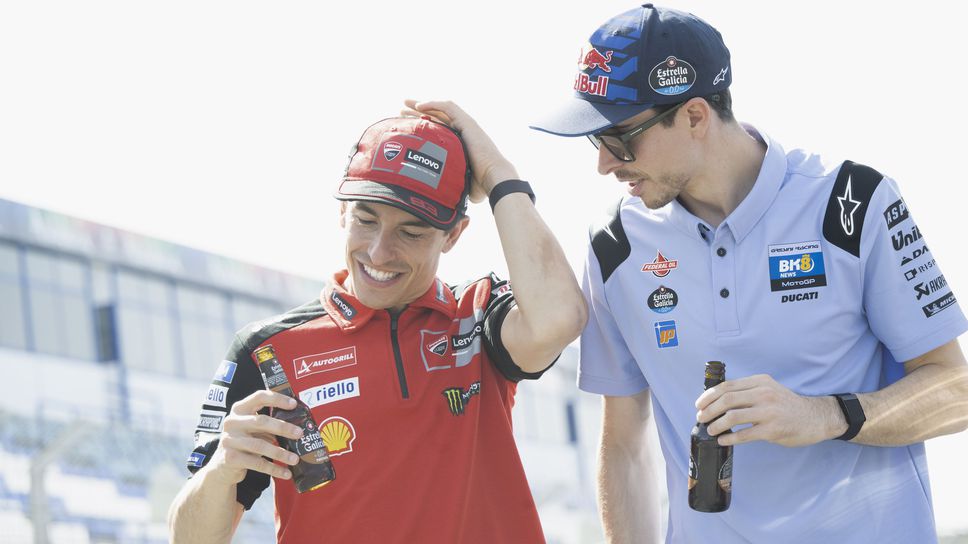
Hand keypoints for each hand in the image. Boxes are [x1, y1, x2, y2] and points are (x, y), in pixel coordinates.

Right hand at [205, 390, 303, 484]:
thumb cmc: (245, 442)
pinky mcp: (230, 458)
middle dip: (283, 427)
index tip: (294, 404)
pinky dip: (273, 469)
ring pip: (259, 445)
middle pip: (261, 421)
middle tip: (299, 434)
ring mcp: (229, 440)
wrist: (223, 465)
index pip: (259, 397)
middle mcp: (232, 422)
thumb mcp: (254, 429)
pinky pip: (256, 463)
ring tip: (295, 459)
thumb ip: (270, 424)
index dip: (277, 399)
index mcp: (239, 409)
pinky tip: (286, 473)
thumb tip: (298, 428)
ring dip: (280, 453)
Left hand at [401, 99, 517, 202]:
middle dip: (418, 112)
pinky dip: (434, 104)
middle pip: (436, 117)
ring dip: (423, 105)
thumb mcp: (457, 182)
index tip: (406, 126)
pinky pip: (448, 107)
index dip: (421, 126)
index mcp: (458, 144)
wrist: (493, 179)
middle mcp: (462, 132)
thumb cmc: (479, 185)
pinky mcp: (468, 122)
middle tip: (402, 110)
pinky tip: (419, 105)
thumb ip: (447, 183)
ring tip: (406, 103)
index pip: (437, 130)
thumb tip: (437, 196)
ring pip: (440, 110)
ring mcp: (465, 126)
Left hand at [695, 374, 845, 446]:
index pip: (727, 386)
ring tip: (710, 430)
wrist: (815, 417)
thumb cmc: (787, 405)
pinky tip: (723, 440)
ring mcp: (768, 412)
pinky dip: (730, 437)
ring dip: (716, 424)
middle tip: (701, 418)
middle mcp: (764, 394)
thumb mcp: (769, 389)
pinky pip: (744, 434)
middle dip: (709, 410)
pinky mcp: (772, 430)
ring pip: (733, 416)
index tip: (699, 404)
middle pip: (727, 400)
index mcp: (760, 382)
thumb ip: (748, 391)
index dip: (709, 396)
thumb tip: (718, 401)